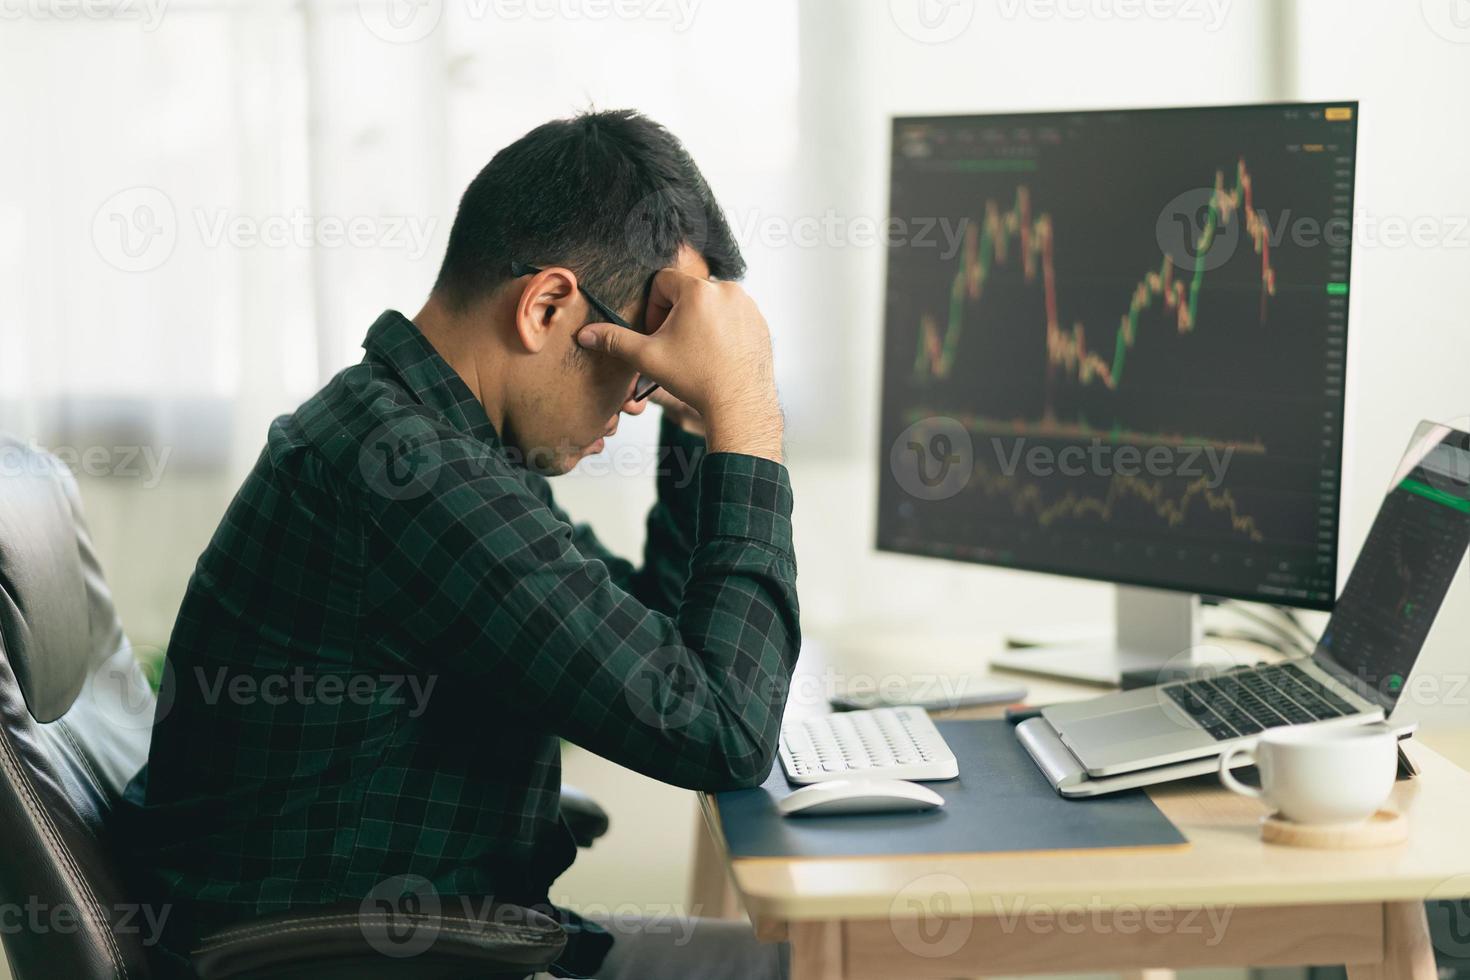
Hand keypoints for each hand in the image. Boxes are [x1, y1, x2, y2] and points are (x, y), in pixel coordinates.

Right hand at [577, 271, 782, 460]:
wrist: (738, 404)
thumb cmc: (695, 379)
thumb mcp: (647, 358)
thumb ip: (614, 340)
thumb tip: (585, 334)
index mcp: (698, 290)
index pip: (663, 282)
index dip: (653, 307)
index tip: (656, 333)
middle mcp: (726, 290)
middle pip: (688, 292)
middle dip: (676, 315)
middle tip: (674, 346)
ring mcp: (747, 305)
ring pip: (711, 303)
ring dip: (699, 321)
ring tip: (696, 352)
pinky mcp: (760, 321)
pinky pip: (733, 315)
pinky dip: (722, 329)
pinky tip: (716, 355)